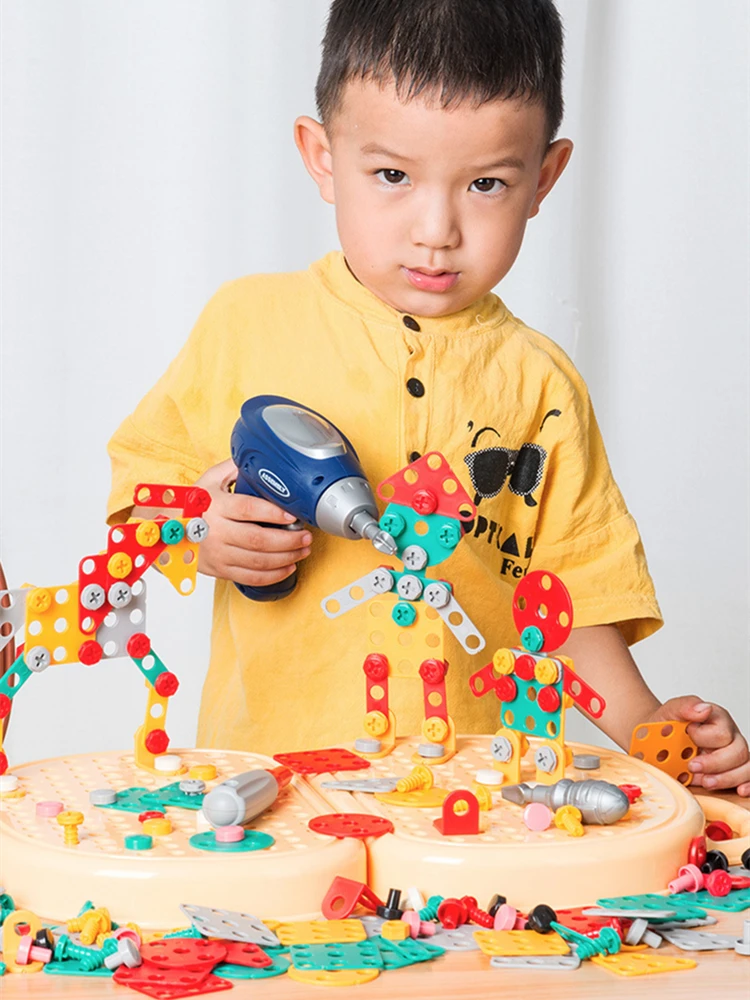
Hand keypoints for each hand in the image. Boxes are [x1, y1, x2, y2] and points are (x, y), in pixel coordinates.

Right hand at [195, 458, 312, 587]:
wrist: (167, 532)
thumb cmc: (191, 505)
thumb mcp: (208, 480)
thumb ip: (234, 468)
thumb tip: (260, 456)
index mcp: (217, 506)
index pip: (248, 509)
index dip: (273, 512)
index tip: (293, 514)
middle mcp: (217, 531)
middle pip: (259, 539)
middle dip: (289, 540)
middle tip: (306, 536)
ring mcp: (219, 554)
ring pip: (258, 561)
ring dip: (287, 557)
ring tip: (303, 550)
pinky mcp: (220, 570)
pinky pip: (251, 578)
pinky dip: (273, 575)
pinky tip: (288, 567)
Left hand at [644, 696, 749, 795]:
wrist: (659, 740)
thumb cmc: (668, 725)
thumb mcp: (670, 711)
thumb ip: (685, 706)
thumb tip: (704, 709)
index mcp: (716, 718)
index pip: (721, 731)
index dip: (703, 737)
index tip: (688, 737)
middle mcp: (729, 735)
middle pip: (738, 752)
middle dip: (714, 763)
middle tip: (692, 766)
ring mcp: (733, 754)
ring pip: (746, 768)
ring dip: (726, 778)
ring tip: (705, 781)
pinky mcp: (733, 770)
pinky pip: (748, 778)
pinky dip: (747, 785)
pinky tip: (739, 790)